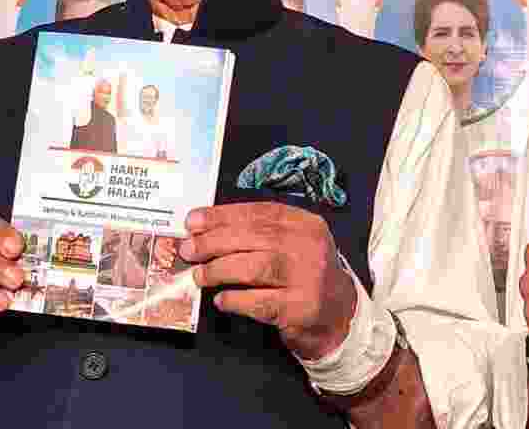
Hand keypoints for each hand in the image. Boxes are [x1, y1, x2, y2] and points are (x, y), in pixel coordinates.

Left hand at [180, 202, 355, 359]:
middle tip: (190, 249)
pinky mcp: (302, 308)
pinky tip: (221, 300)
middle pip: (256, 237)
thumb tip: (207, 231)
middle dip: (215, 242)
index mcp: (306, 224)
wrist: (338, 316)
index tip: (194, 221)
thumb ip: (258, 235)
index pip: (260, 213)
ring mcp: (309, 278)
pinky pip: (261, 302)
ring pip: (257, 267)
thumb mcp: (291, 246)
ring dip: (221, 270)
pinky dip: (236, 300)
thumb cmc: (304, 276)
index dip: (223, 215)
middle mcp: (311, 247)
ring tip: (200, 275)